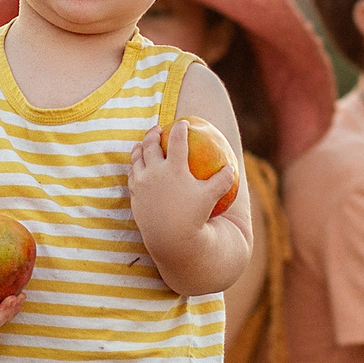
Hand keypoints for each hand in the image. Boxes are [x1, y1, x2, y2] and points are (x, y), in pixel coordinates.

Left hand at [127, 120, 233, 254]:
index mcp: (174, 168)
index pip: (177, 141)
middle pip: (151, 145)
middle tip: (158, 129)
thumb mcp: (211, 198)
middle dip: (153, 134)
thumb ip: (222, 181)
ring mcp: (142, 184)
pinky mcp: (134, 196)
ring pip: (137, 159)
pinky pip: (132, 177)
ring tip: (141, 145)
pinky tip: (137, 169)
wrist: (170, 239)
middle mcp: (155, 172)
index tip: (183, 123)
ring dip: (139, 148)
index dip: (181, 129)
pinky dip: (134, 168)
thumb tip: (230, 168)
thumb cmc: (193, 217)